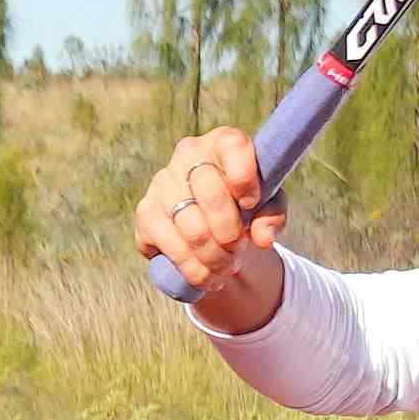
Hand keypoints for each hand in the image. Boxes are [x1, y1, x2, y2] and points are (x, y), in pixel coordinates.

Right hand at [129, 128, 286, 329]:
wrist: (212, 224)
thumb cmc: (246, 206)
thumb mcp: (269, 207)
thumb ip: (272, 216)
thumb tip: (264, 239)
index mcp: (222, 142)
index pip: (232, 145)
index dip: (243, 177)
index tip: (251, 203)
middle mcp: (187, 154)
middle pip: (211, 194)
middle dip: (230, 233)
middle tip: (240, 251)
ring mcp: (162, 182)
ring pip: (192, 229)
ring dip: (215, 258)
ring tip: (227, 268)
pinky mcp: (145, 212)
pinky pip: (171, 246)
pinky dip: (193, 268)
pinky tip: (206, 276)